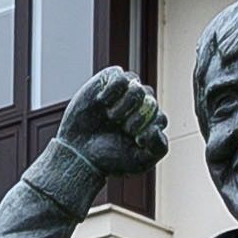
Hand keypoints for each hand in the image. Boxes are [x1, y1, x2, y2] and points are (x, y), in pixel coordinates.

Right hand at [54, 66, 168, 173]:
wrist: (78, 152)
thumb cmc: (109, 158)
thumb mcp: (139, 161)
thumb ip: (159, 147)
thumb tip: (158, 127)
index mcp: (151, 122)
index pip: (159, 118)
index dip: (145, 129)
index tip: (134, 141)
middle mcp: (140, 104)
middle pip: (150, 101)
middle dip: (136, 118)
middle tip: (123, 129)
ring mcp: (125, 91)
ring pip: (137, 88)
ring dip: (124, 106)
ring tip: (111, 117)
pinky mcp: (109, 80)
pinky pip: (120, 76)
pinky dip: (112, 91)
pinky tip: (102, 102)